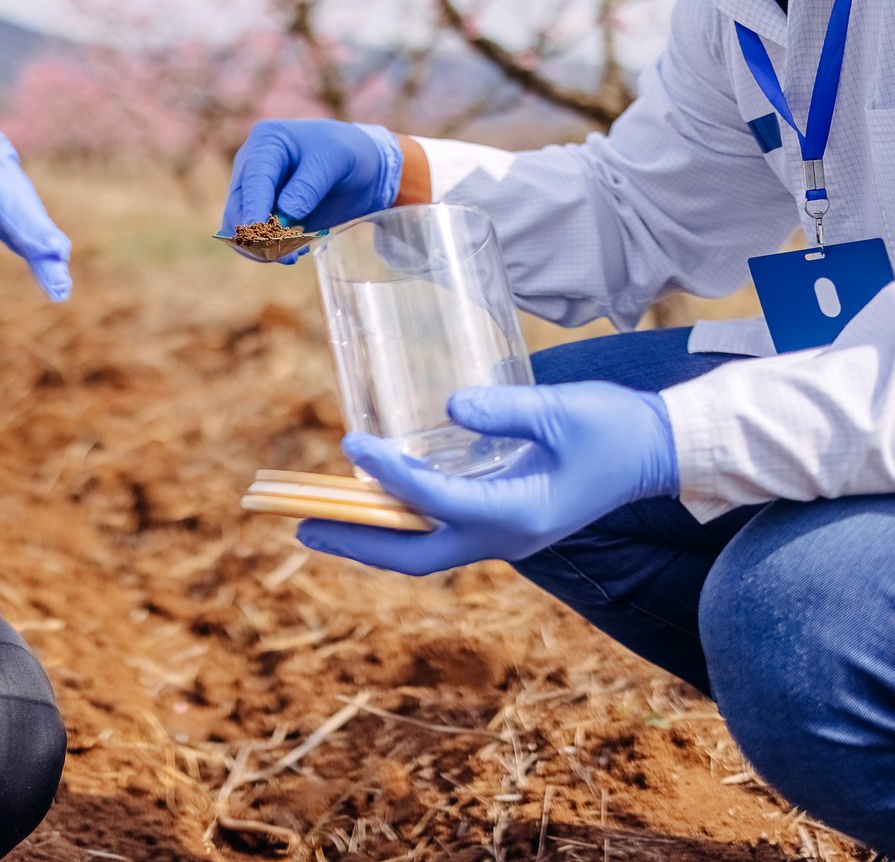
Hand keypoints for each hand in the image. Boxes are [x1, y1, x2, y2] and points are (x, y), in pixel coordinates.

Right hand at [221, 119, 402, 243]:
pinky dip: (272, 250)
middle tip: (285, 252)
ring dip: (263, 247)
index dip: (254, 206)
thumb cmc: (346, 152)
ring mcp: (255, 192)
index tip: (258, 230)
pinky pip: (257, 239)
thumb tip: (285, 212)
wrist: (360, 165)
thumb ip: (310, 184)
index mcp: (266, 142)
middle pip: (238, 206)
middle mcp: (251, 166)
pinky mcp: (265, 214)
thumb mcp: (336, 160)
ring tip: (294, 253)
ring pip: (242, 228)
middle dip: (256, 233)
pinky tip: (296, 251)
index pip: (253, 179)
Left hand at [297, 381, 678, 575]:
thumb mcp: (561, 411)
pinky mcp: (507, 519)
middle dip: (355, 542)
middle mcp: (505, 535)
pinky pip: (440, 531)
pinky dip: (400, 522)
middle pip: (413, 555)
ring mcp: (505, 532)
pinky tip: (376, 500)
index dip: (387, 473)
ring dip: (371, 538)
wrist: (659, 451)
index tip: (350, 443)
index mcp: (517, 515)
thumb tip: (450, 403)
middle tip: (299, 524)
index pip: (432, 500)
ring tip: (319, 517)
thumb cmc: (614, 428)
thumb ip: (506, 408)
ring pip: (423, 549)